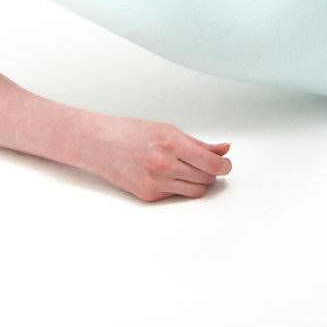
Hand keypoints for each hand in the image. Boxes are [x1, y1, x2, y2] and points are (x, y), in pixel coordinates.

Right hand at [81, 116, 231, 202]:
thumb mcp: (169, 130)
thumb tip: (224, 150)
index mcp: (171, 143)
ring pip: (195, 191)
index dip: (224, 165)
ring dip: (200, 182)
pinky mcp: (148, 196)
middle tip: (211, 165)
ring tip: (194, 170)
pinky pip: (177, 195)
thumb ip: (198, 144)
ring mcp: (155, 183)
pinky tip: (172, 174)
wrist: (100, 145)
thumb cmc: (132, 133)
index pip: (211, 163)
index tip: (226, 164)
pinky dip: (181, 186)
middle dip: (213, 172)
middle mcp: (164, 165)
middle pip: (205, 178)